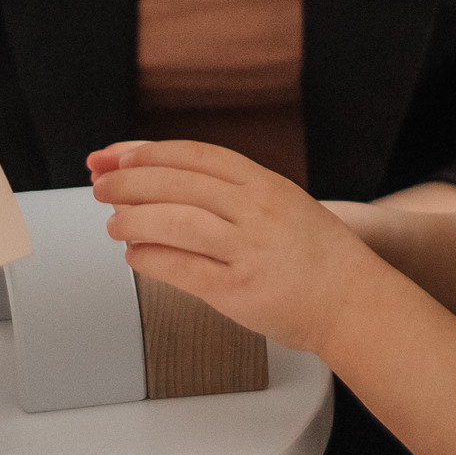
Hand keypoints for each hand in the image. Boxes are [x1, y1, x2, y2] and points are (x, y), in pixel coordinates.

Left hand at [88, 139, 385, 356]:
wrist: (353, 302)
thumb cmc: (316, 256)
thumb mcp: (282, 202)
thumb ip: (233, 192)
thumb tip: (167, 181)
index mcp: (265, 183)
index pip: (194, 155)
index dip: (148, 152)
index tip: (117, 155)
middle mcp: (255, 210)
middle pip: (176, 183)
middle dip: (128, 182)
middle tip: (102, 185)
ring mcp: (247, 249)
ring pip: (173, 222)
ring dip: (132, 219)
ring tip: (114, 222)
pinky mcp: (237, 290)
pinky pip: (180, 268)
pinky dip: (149, 258)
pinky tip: (135, 256)